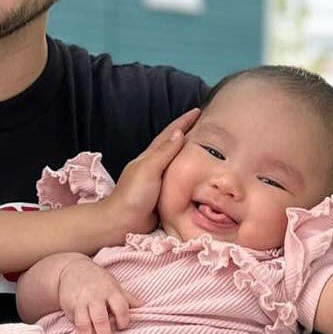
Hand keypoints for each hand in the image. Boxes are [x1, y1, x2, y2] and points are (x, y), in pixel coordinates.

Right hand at [58, 256, 133, 333]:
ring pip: (85, 323)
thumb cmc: (97, 280)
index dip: (123, 319)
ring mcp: (82, 302)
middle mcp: (96, 297)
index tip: (122, 327)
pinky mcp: (71, 307)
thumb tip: (144, 307)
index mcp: (111, 291)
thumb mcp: (114, 285)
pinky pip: (76, 323)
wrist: (72, 269)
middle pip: (100, 318)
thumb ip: (127, 298)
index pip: (120, 306)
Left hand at [99, 109, 199, 237]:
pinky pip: (182, 180)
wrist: (122, 222)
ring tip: (210, 147)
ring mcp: (160, 180)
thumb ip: (164, 152)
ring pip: (180, 162)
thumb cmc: (133, 194)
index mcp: (151, 156)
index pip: (170, 134)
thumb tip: (179, 133)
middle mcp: (156, 165)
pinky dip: (191, 173)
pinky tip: (201, 174)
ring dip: (192, 153)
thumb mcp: (148, 169)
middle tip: (208, 126)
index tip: (198, 110)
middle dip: (190, 133)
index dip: (184, 122)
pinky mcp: (165, 195)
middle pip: (175, 145)